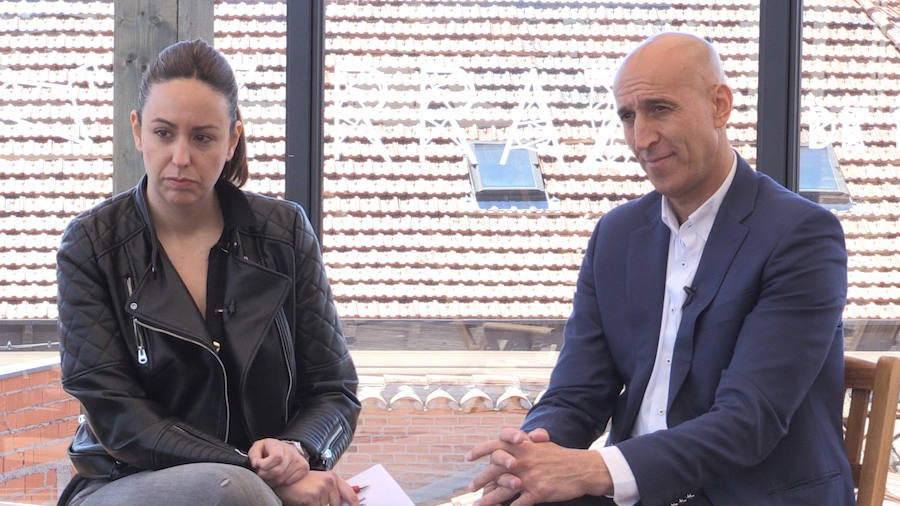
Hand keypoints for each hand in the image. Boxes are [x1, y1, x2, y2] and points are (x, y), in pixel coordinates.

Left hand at [248, 438, 309, 487]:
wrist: (285, 449)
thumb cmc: (268, 450)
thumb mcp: (258, 448)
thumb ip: (254, 455)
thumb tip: (256, 464)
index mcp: (278, 445)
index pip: (276, 457)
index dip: (265, 464)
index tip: (259, 465)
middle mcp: (291, 451)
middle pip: (277, 471)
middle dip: (265, 475)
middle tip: (262, 473)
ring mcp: (299, 460)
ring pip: (282, 479)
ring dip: (272, 481)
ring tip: (269, 475)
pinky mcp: (303, 468)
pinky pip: (289, 482)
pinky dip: (280, 482)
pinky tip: (278, 476)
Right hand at [273, 470, 358, 505]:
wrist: (286, 479)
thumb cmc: (302, 482)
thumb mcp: (321, 483)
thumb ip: (334, 492)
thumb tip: (346, 503)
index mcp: (333, 477)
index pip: (350, 495)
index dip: (355, 505)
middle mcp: (329, 482)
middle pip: (338, 504)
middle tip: (317, 500)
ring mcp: (321, 489)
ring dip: (317, 505)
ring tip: (310, 499)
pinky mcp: (312, 497)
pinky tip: (305, 501)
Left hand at [466, 427, 611, 505]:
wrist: (582, 468)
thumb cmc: (561, 456)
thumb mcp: (542, 444)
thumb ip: (525, 440)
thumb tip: (512, 432)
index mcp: (522, 446)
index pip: (495, 445)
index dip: (480, 450)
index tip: (468, 457)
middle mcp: (522, 460)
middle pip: (494, 469)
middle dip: (480, 479)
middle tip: (471, 488)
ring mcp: (529, 477)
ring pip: (502, 489)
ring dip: (488, 499)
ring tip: (477, 505)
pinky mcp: (537, 492)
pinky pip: (518, 504)